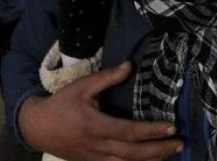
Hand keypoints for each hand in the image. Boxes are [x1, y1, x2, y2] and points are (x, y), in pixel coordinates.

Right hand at [18, 61, 181, 160]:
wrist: (37, 128)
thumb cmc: (61, 105)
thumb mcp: (82, 86)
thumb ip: (107, 77)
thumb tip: (129, 65)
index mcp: (96, 126)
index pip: (130, 132)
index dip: (152, 132)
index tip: (172, 128)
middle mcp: (98, 146)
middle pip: (134, 154)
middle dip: (159, 150)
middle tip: (180, 144)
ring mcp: (96, 159)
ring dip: (151, 160)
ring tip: (170, 154)